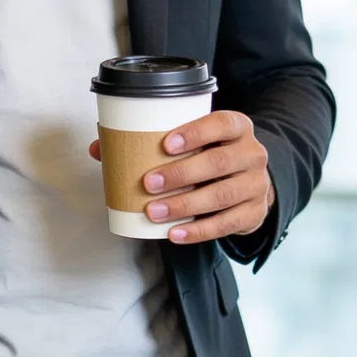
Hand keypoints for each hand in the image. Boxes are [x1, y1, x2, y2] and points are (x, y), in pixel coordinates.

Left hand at [89, 109, 271, 243]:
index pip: (222, 123)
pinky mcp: (254, 213)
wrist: (248, 181)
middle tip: (149, 183)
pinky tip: (174, 233)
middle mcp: (252, 154)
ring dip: (185, 204)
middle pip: (220, 162)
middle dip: (182, 173)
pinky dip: (198, 230)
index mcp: (237, 128)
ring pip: (223, 195)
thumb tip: (99, 148)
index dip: (196, 132)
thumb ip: (149, 140)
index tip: (166, 144)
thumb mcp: (192, 142)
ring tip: (153, 212)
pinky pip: (227, 224)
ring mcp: (256, 185)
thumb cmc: (211, 156)